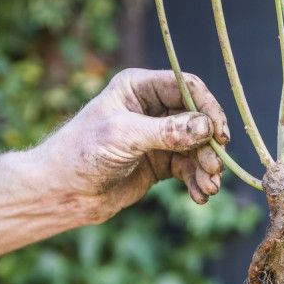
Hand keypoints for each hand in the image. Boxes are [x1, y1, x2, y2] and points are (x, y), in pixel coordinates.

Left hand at [39, 68, 229, 222]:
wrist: (63, 193)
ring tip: (210, 189)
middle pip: (198, 119)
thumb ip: (167, 132)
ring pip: (197, 146)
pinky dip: (197, 181)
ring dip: (207, 167)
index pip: (186, 88)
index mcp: (139, 88)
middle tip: (216, 169)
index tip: (220, 135)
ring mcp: (158, 136)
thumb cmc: (83, 153)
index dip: (207, 109)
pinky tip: (199, 196)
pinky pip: (189, 168)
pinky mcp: (160, 162)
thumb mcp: (125, 137)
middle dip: (209, 146)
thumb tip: (206, 128)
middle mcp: (152, 108)